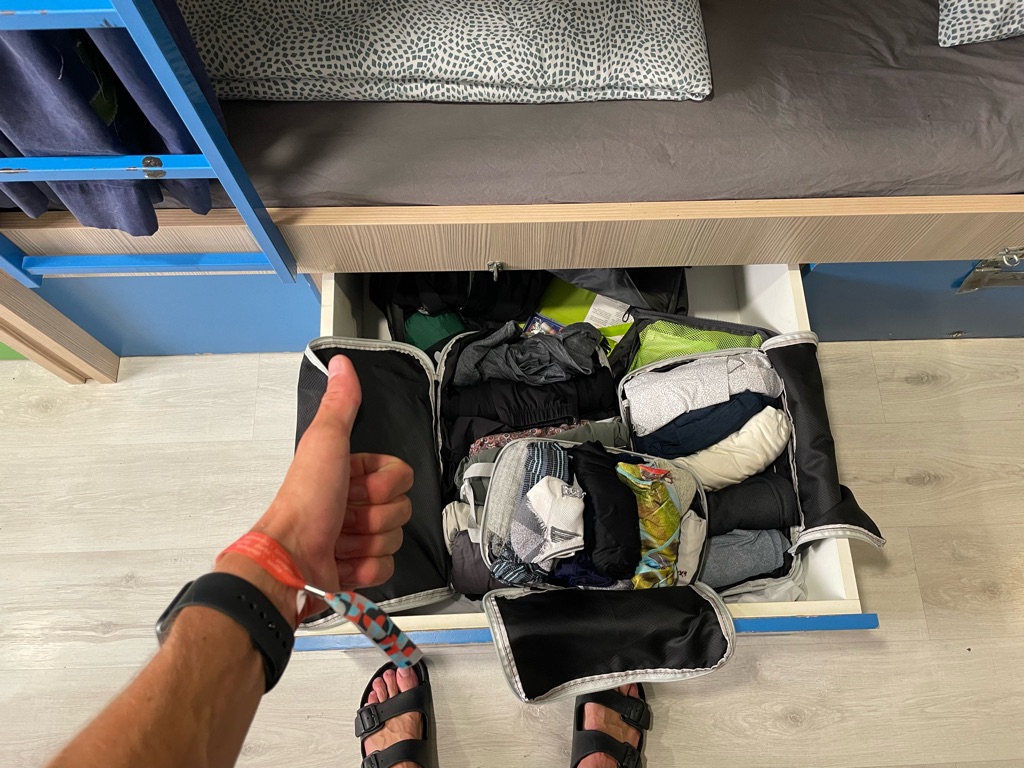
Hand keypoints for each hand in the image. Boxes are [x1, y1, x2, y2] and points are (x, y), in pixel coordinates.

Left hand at [249, 355, 413, 599]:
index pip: (399, 475)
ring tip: (339, 539)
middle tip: (345, 513)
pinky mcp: (355, 569)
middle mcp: (350, 504)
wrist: (290, 561)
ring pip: (394, 537)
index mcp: (347, 473)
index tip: (357, 485)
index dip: (384, 483)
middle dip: (374, 514)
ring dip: (368, 541)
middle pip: (399, 507)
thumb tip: (342, 366)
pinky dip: (366, 567)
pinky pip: (386, 567)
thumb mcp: (325, 443)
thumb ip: (341, 405)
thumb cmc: (305, 504)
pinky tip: (344, 561)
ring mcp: (353, 538)